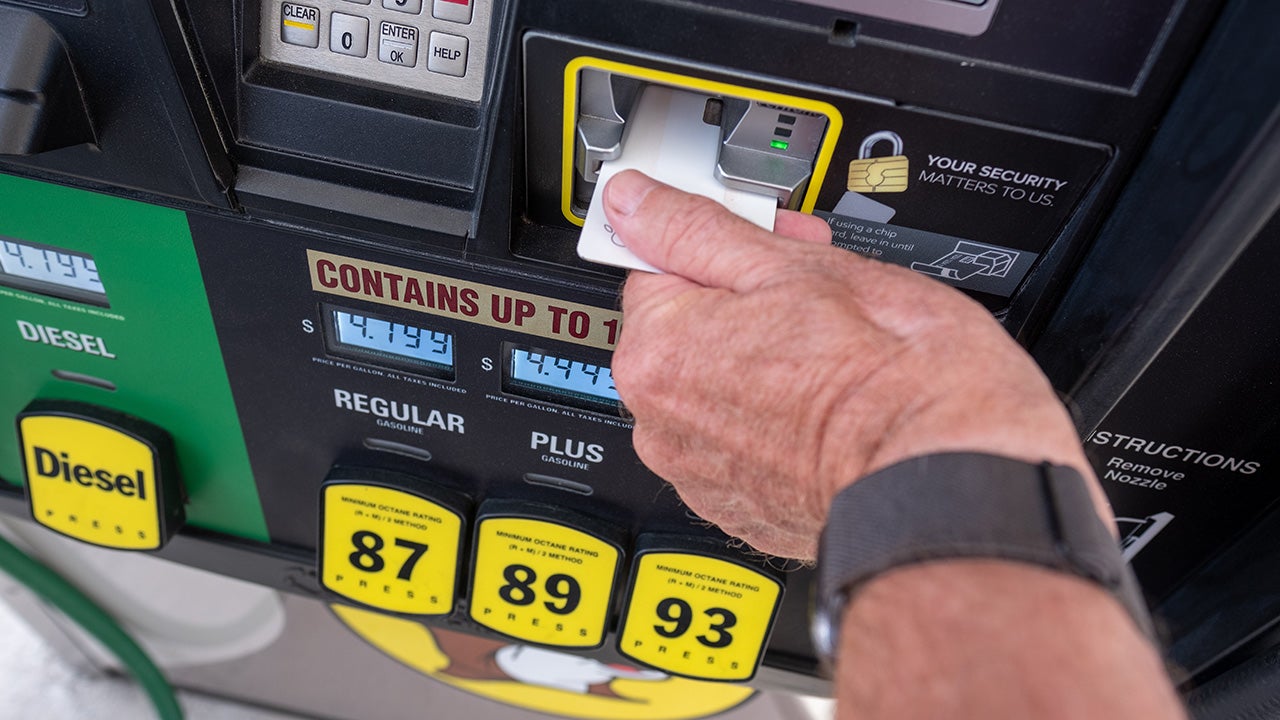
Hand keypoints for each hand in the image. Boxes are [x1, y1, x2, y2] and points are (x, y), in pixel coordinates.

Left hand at [604, 170, 1102, 559]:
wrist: (947, 474)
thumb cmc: (891, 377)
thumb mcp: (797, 266)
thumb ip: (697, 231)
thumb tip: (634, 201)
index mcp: (659, 354)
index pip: (657, 270)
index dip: (726, 250)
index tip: (770, 250)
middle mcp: (662, 425)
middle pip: (685, 335)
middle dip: (741, 308)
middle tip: (815, 299)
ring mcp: (699, 476)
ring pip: (713, 393)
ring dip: (756, 369)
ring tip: (828, 358)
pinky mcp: (740, 511)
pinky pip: (739, 447)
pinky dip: (770, 426)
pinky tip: (822, 409)